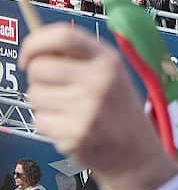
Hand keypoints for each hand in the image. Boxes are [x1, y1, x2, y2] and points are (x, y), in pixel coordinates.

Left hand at [20, 26, 177, 189]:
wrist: (136, 153)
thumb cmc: (118, 110)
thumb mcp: (111, 74)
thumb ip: (78, 57)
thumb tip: (35, 50)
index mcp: (108, 60)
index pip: (63, 36)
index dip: (36, 43)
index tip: (29, 55)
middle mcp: (100, 80)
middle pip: (39, 67)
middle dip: (39, 79)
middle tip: (58, 90)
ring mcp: (88, 108)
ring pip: (34, 95)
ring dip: (44, 104)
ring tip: (70, 112)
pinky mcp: (75, 134)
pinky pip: (39, 121)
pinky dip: (49, 126)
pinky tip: (70, 127)